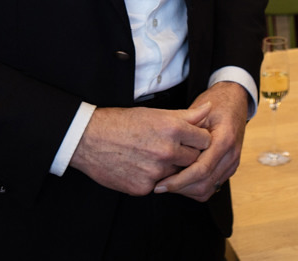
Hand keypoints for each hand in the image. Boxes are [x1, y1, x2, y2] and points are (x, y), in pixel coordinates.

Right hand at [69, 103, 211, 195]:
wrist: (89, 140)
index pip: (205, 140)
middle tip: (173, 149)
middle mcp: (167, 151)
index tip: (192, 139)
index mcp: (173, 129)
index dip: (199, 139)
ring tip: (154, 156)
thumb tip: (208, 109)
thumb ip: (186, 115)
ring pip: (177, 174)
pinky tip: (140, 167)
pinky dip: (153, 178)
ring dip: (171, 168)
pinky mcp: (143, 188)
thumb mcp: (155, 113)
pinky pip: (159, 185)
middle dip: (188, 155)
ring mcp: (156, 171)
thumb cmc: (122, 122)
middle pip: (195, 159)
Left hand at [153, 82, 249, 201]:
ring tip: (168, 184)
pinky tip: (181, 181)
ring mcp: (232, 163)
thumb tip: (165, 153)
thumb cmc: (217, 103)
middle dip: (180, 188)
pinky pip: (212, 187)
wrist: (236, 101)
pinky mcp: (230, 168)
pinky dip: (195, 188)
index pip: (201, 169)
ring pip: (207, 190)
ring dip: (186, 190)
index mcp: (224, 140)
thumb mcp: (199, 112)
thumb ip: (186, 133)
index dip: (179, 180)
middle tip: (160, 186)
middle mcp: (231, 155)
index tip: (161, 184)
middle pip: (204, 184)